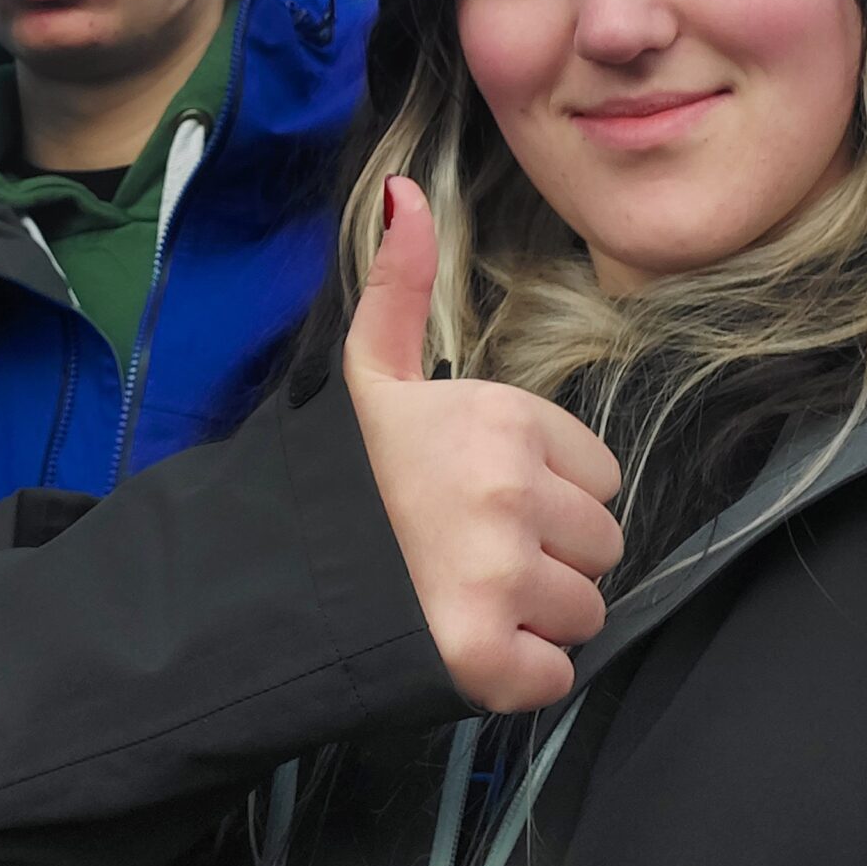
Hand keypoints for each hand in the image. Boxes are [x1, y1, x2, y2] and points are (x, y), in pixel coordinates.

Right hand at [344, 176, 624, 713]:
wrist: (265, 581)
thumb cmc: (335, 478)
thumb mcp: (369, 373)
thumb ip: (402, 285)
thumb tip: (408, 191)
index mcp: (502, 422)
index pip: (598, 475)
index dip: (545, 493)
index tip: (478, 499)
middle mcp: (511, 495)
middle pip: (600, 544)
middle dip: (547, 556)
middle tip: (468, 554)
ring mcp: (501, 580)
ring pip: (585, 611)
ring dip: (536, 616)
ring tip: (460, 597)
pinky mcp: (489, 661)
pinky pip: (556, 674)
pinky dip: (517, 673)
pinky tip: (462, 644)